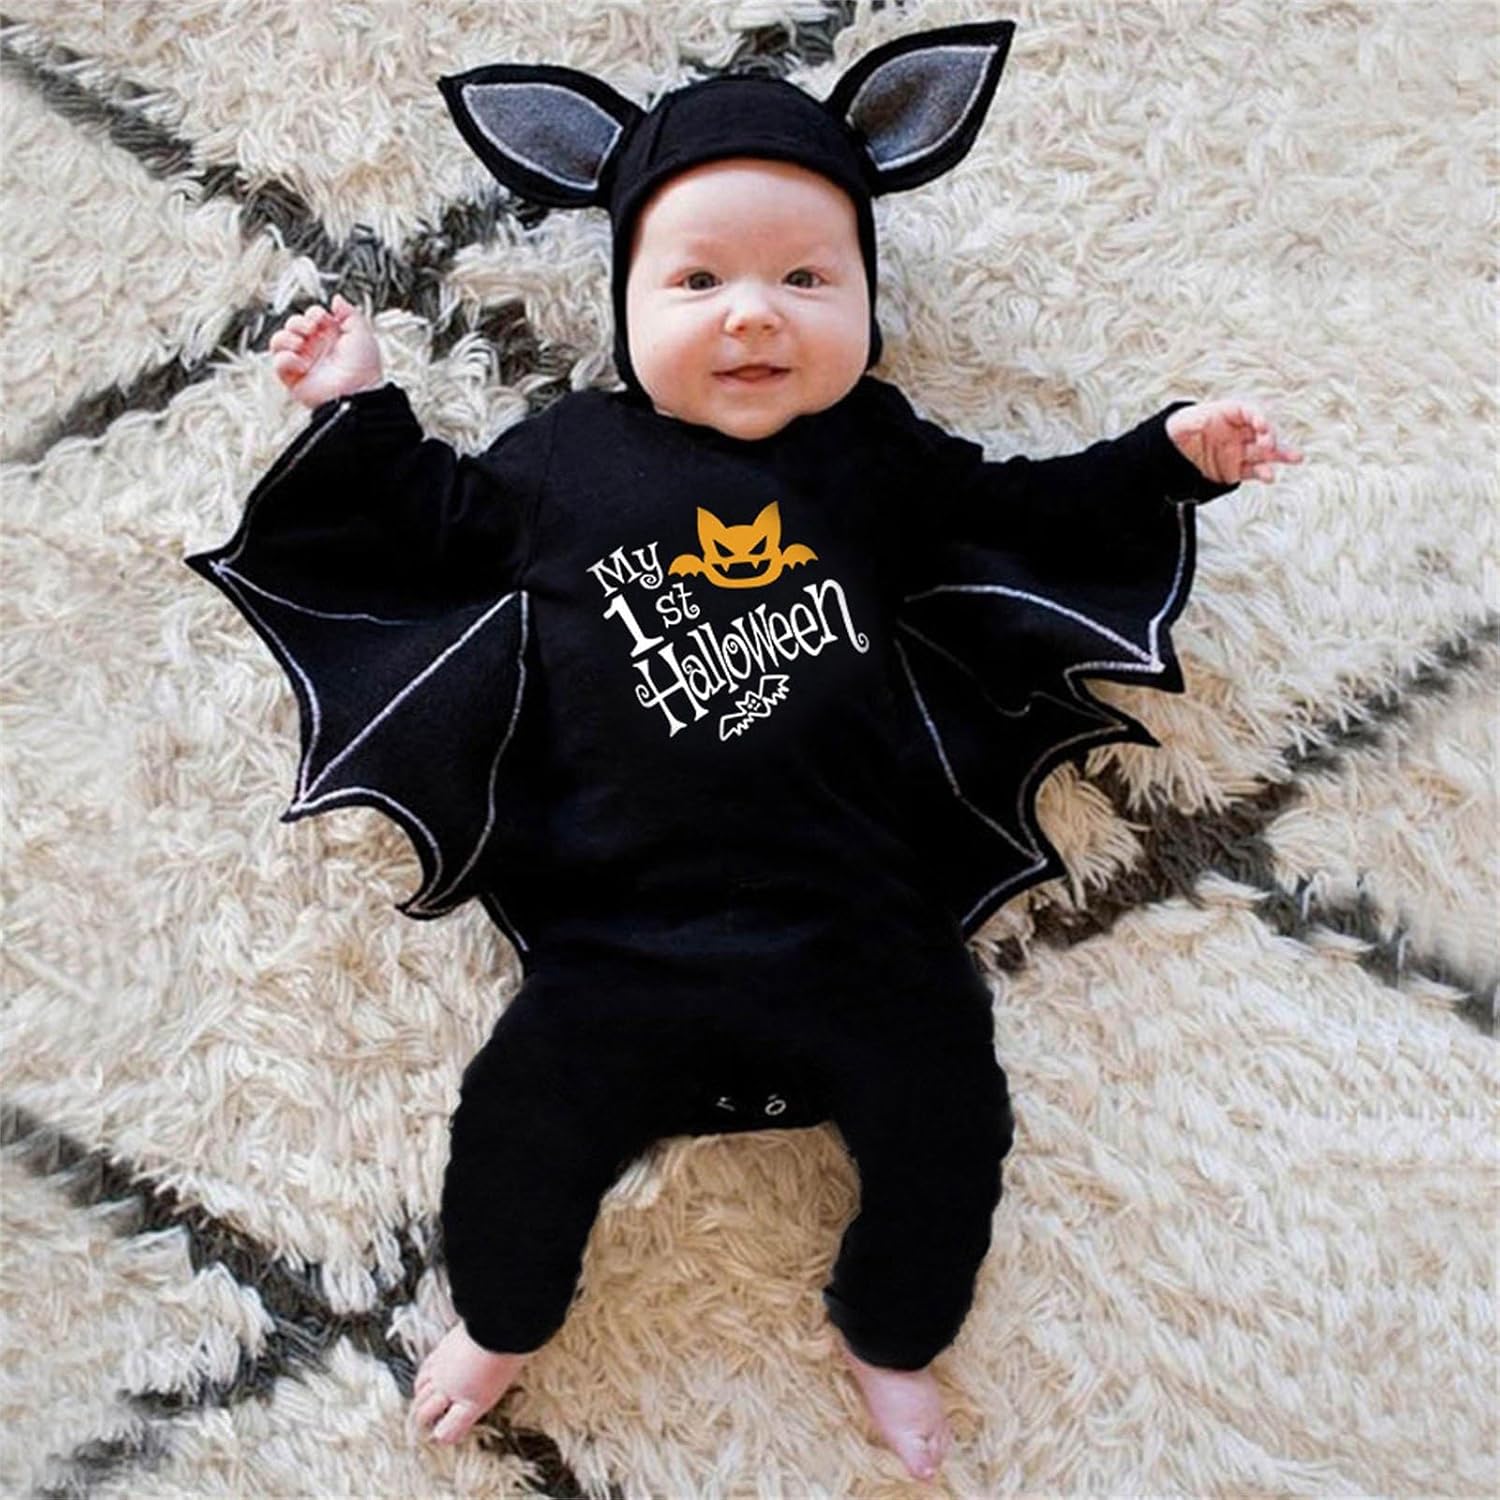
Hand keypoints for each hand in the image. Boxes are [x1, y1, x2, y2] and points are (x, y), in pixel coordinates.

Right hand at [268, 292, 383, 408]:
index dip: (314, 314)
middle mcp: (315, 348)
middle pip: (292, 324)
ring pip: (279, 340)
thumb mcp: (362, 333)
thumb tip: (336, 299)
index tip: (323, 320)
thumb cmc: (363, 368)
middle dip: (298, 322)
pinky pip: (277, 362)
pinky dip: (285, 359)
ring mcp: (303, 363)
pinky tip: (301, 364)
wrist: (357, 393)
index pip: (311, 316)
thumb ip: (349, 313)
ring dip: (287, 337)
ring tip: (301, 345)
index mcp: (330, 337)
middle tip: (311, 330)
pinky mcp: (293, 378)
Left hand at [1166, 400, 1302, 484]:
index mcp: (1230, 414)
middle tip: (1270, 443)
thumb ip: (1191, 421)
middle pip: (1262, 432)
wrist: (1175, 452)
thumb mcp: (1182, 422)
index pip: (1249, 412)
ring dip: (1280, 455)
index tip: (1261, 423)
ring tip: (1296, 457)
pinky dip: (1262, 473)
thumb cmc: (1182, 429)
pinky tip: (1270, 476)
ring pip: (1264, 452)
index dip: (1258, 416)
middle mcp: (1240, 432)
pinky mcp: (1237, 469)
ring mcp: (1241, 451)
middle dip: (1270, 436)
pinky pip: (1253, 471)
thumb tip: (1196, 421)